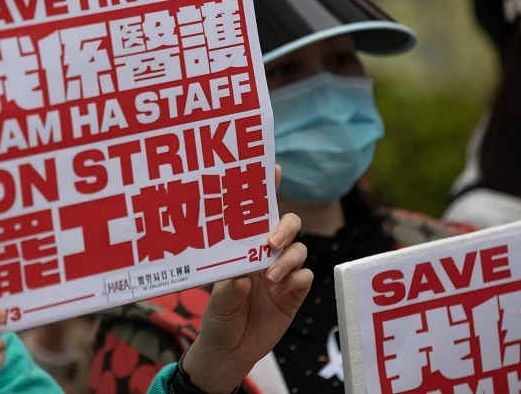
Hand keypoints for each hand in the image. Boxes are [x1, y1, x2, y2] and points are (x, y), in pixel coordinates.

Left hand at [182, 166, 312, 393]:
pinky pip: (305, 278)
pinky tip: (285, 288)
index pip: (255, 213)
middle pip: (287, 226)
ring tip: (270, 278)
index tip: (273, 168)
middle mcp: (264, 255)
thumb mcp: (215, 304)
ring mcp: (281, 274)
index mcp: (242, 247)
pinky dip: (297, 279)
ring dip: (288, 259)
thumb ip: (226, 291)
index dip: (266, 189)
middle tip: (271, 242)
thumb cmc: (217, 319)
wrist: (229, 352)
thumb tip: (240, 278)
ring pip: (299, 251)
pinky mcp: (293, 295)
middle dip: (284, 227)